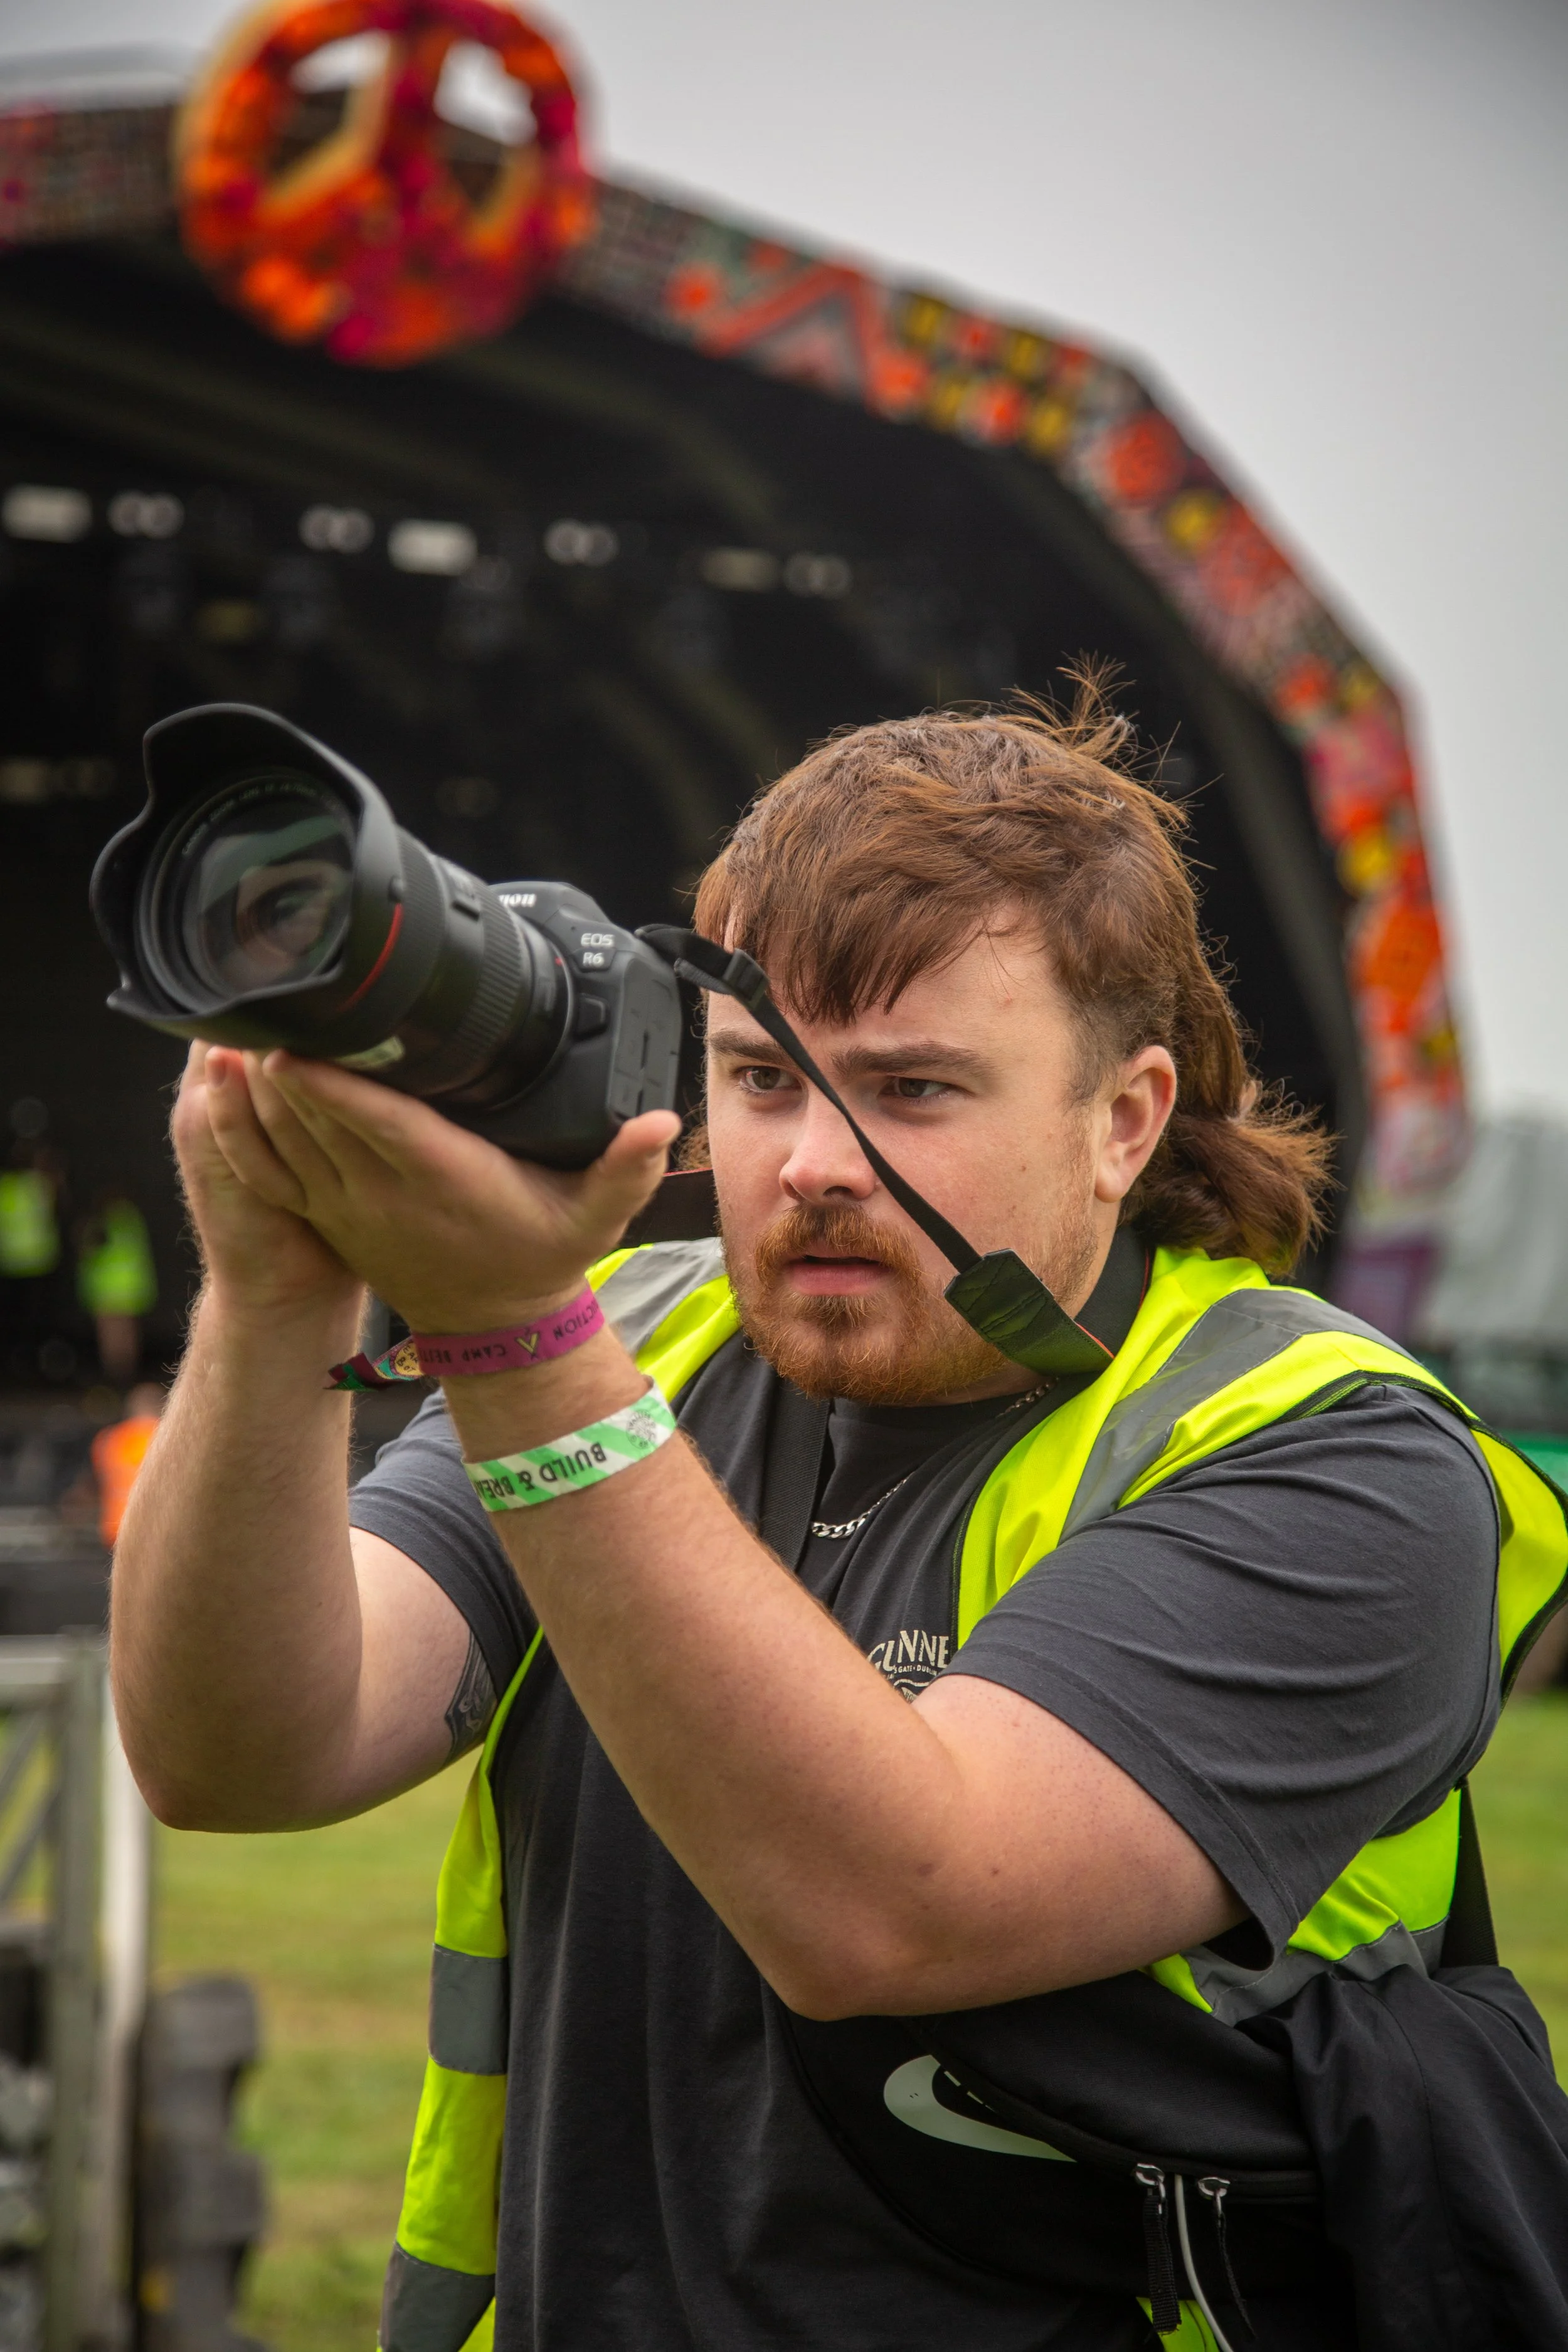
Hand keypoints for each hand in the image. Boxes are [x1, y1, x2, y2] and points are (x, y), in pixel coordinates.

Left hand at [204, 1047, 680, 1332]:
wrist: (494, 1328)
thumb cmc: (540, 1256)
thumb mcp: (597, 1218)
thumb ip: (626, 1166)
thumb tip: (660, 1122)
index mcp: (445, 1182)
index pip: (380, 1127)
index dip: (334, 1087)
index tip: (297, 1046)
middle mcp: (384, 1196)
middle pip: (316, 1121)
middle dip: (280, 1065)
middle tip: (259, 1001)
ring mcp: (344, 1208)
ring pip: (281, 1141)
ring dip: (251, 1090)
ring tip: (227, 1024)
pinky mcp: (323, 1215)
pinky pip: (265, 1171)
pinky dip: (237, 1131)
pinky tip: (215, 1087)